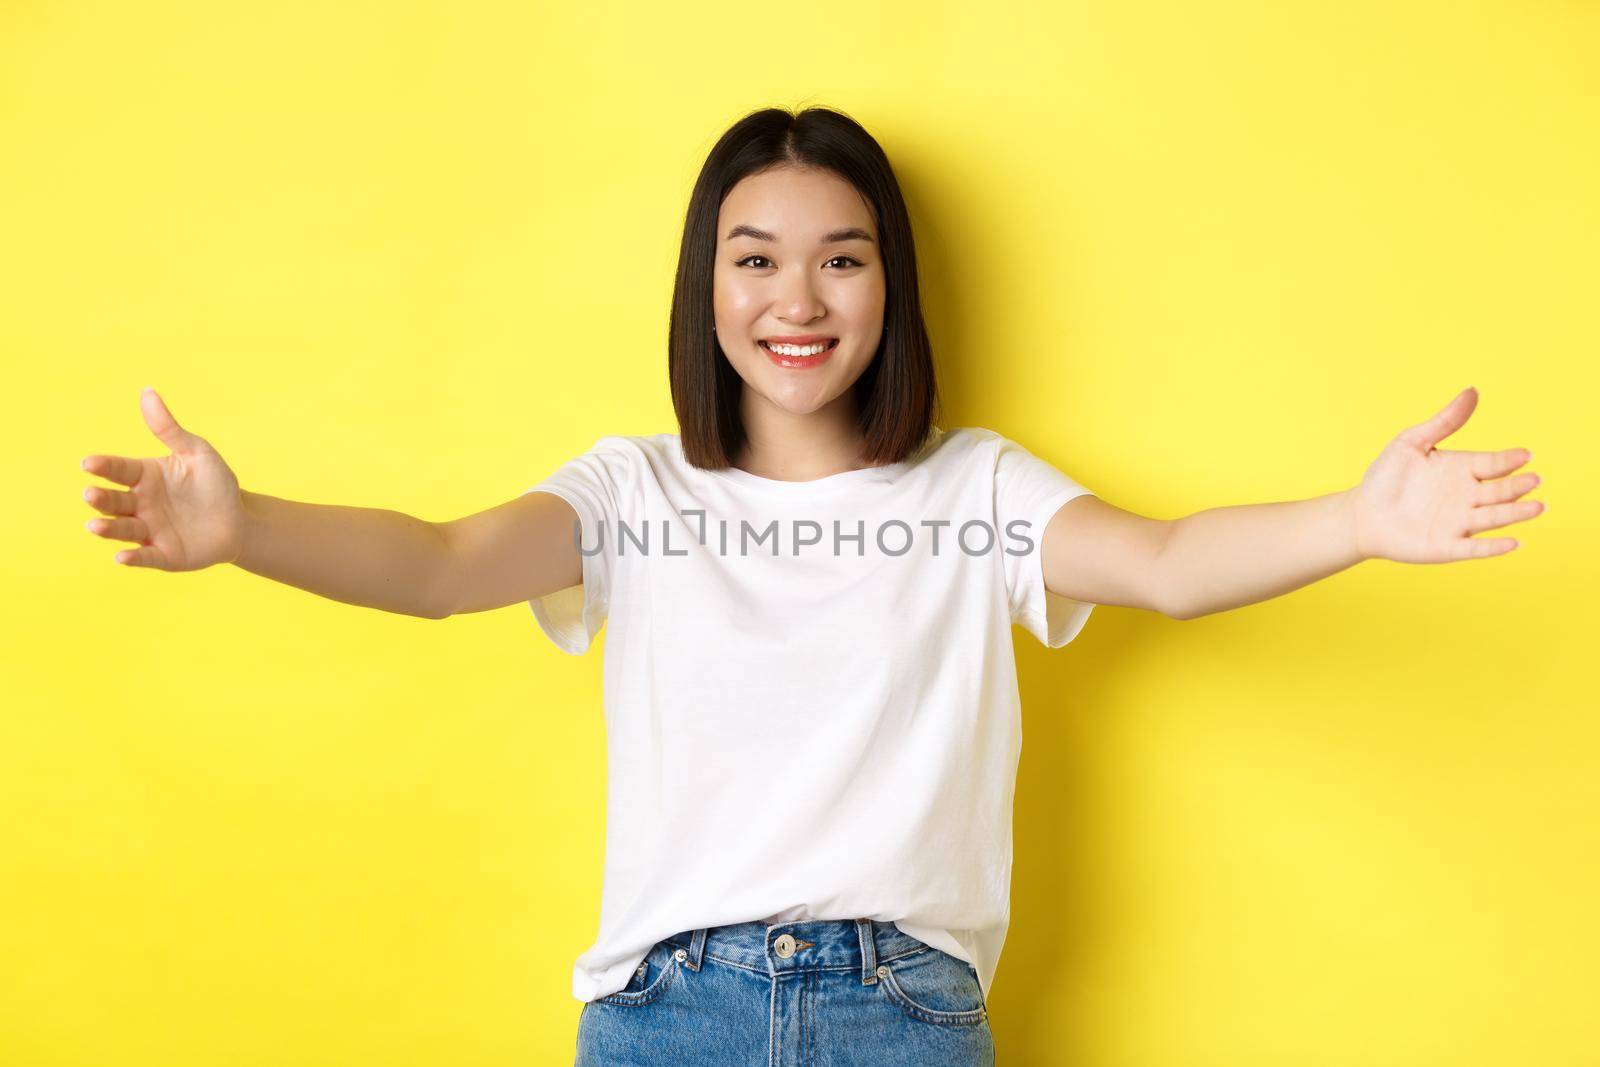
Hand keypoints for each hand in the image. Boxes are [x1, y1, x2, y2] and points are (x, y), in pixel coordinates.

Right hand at [81, 388, 246, 569]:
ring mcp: (149, 530)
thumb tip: (147, 391)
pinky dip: (133, 558)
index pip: (118, 469)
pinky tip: (122, 557)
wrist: (240, 520)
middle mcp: (140, 504)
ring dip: (108, 528)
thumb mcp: (196, 453)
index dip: (103, 466)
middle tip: (91, 494)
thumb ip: (169, 429)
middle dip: (101, 498)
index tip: (89, 463)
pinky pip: (145, 557)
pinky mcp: (164, 555)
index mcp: (144, 476)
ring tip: (95, 525)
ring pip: (122, 529)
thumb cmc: (215, 484)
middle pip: (114, 501)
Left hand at [1348, 387, 1544, 563]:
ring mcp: (1460, 523)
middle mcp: (1467, 496)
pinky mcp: (1448, 547)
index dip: (1508, 460)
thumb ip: (1444, 421)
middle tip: (1534, 480)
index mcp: (1462, 470)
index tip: (1524, 455)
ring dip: (1515, 514)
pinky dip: (1493, 547)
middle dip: (1517, 486)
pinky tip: (1513, 543)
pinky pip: (1475, 548)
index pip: (1493, 464)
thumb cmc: (1386, 477)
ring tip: (1538, 507)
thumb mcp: (1411, 443)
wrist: (1361, 514)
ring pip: (1494, 518)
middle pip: (1499, 491)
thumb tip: (1473, 391)